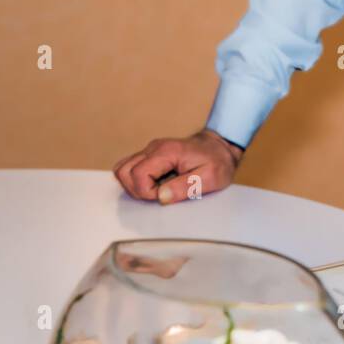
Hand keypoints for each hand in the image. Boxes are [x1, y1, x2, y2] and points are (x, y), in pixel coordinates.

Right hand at [113, 129, 243, 203]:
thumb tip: (161, 197)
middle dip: (137, 190)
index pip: (138, 175)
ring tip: (156, 190)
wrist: (221, 147)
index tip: (165, 195)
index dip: (146, 192)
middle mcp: (154, 148)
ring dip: (134, 185)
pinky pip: (130, 168)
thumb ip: (186, 187)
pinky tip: (153, 185)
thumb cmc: (218, 162)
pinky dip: (136, 180)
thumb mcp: (210, 177)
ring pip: (123, 169)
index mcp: (167, 152)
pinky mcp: (150, 155)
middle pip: (124, 172)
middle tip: (159, 194)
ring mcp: (150, 150)